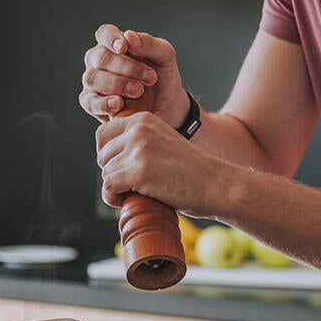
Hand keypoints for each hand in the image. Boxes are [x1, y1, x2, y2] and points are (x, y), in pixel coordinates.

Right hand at [80, 25, 189, 125]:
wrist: (167, 108)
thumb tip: (129, 37)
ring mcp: (93, 82)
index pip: (104, 34)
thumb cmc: (162, 78)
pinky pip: (90, 102)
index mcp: (114, 44)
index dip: (110, 38)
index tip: (124, 47)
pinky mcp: (92, 104)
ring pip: (92, 78)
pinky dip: (104, 103)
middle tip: (150, 78)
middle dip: (126, 67)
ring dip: (117, 84)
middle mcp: (98, 61)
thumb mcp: (165, 58)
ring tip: (139, 91)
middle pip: (100, 57)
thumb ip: (150, 44)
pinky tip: (119, 103)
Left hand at [96, 111, 224, 217]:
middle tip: (133, 185)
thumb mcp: (162, 142)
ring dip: (116, 188)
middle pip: (102, 156)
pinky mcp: (139, 172)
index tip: (122, 170)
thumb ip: (137, 142)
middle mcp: (138, 129)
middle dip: (113, 173)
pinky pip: (109, 187)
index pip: (103, 135)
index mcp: (143, 119)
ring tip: (137, 193)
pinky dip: (114, 199)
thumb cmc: (191, 170)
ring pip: (106, 173)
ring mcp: (138, 149)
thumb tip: (103, 156)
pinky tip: (130, 201)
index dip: (108, 156)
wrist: (217, 185)